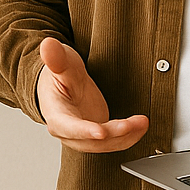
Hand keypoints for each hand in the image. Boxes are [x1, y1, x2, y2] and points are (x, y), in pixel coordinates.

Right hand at [37, 37, 147, 152]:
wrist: (62, 85)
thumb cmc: (59, 75)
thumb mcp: (61, 63)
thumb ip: (56, 57)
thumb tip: (47, 45)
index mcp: (56, 115)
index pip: (69, 126)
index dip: (85, 131)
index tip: (100, 132)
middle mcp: (68, 131)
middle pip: (91, 140)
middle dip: (113, 134)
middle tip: (130, 125)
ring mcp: (83, 136)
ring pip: (105, 144)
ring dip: (125, 136)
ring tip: (142, 122)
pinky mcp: (97, 136)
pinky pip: (114, 141)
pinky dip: (128, 136)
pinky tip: (140, 127)